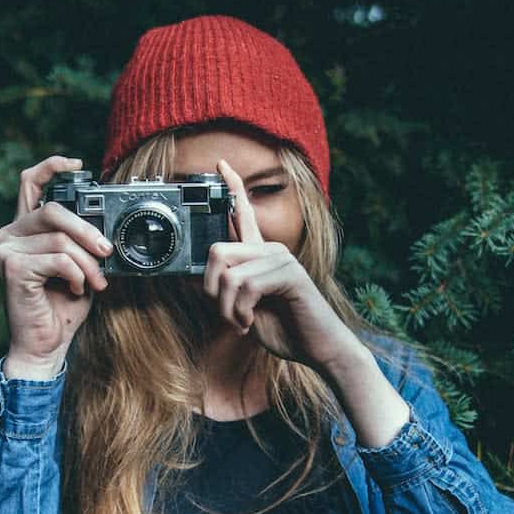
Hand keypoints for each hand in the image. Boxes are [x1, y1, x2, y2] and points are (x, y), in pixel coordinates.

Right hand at [0, 155, 113, 375]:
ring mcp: (5, 250)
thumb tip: (104, 227)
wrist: (45, 346)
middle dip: (88, 231)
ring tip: (95, 282)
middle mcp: (8, 235)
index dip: (52, 167)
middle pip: (53, 210)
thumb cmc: (61, 308)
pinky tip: (74, 289)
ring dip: (87, 263)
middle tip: (106, 252)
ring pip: (60, 239)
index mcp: (22, 230)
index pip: (30, 184)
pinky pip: (58, 259)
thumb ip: (80, 242)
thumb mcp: (78, 267)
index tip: (78, 164)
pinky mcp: (11, 267)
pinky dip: (76, 274)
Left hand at [202, 159, 363, 373]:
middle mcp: (270, 250)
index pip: (244, 213)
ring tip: (243, 323)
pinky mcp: (289, 274)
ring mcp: (281, 259)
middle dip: (211, 291)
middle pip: (216, 251)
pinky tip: (252, 322)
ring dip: (227, 309)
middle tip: (228, 315)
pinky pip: (246, 287)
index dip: (232, 187)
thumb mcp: (244, 310)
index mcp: (260, 255)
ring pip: (228, 275)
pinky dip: (241, 312)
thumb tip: (194, 279)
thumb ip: (224, 291)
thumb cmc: (285, 329)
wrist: (318, 348)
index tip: (221, 164)